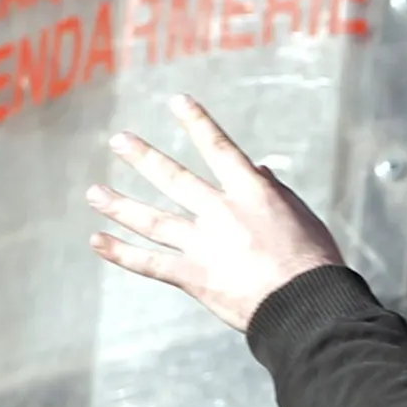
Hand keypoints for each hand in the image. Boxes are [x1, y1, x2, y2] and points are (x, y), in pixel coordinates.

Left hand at [85, 96, 346, 331]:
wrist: (304, 305)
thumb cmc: (313, 260)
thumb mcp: (300, 216)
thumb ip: (274, 191)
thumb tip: (259, 169)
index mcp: (251, 192)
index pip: (219, 147)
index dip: (197, 122)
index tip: (178, 101)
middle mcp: (220, 212)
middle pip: (173, 178)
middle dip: (143, 157)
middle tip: (118, 140)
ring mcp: (202, 244)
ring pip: (151, 219)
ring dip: (120, 204)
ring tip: (94, 193)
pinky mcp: (193, 277)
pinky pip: (149, 263)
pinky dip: (121, 252)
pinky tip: (97, 240)